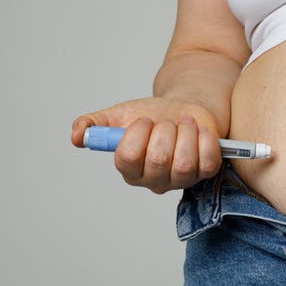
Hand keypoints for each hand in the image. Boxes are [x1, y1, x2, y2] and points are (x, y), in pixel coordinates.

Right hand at [71, 97, 221, 193]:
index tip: (145, 120)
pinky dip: (205, 140)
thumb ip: (94, 124)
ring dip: (185, 133)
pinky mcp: (206, 171)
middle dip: (163, 131)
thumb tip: (76, 136)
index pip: (127, 159)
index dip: (136, 135)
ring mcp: (182, 179)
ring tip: (184, 122)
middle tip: (166, 121)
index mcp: (131, 169)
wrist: (184, 106)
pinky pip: (208, 161)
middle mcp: (155, 180)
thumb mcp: (120, 115)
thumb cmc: (153, 115)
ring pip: (184, 163)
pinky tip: (200, 130)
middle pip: (157, 161)